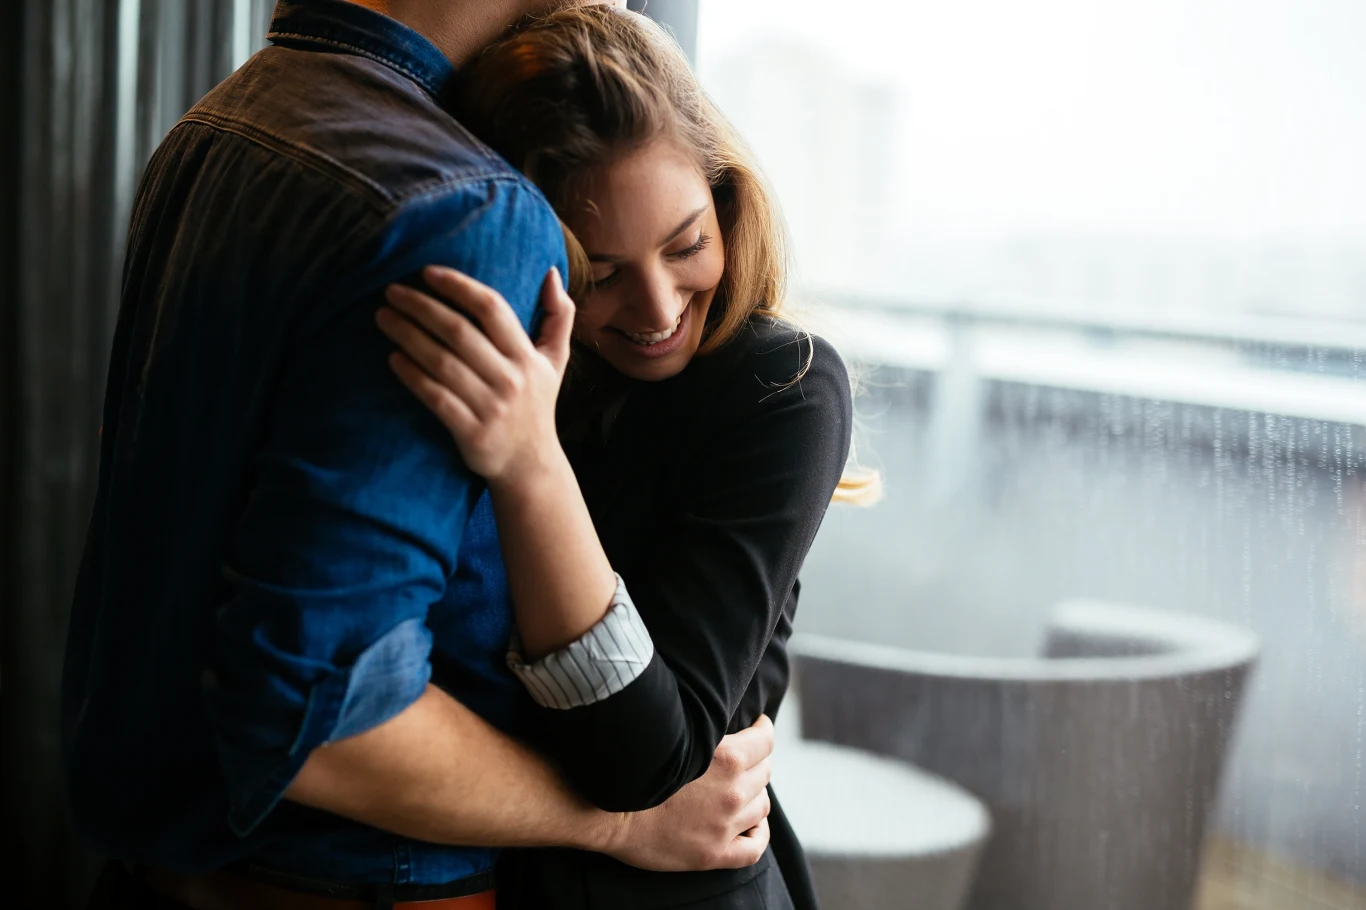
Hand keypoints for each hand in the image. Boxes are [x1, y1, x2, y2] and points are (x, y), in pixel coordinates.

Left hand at [377, 265, 573, 483]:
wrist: (529, 464)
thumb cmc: (536, 403)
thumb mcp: (555, 360)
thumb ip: (559, 315)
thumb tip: (551, 272)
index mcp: (528, 356)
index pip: (492, 309)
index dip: (458, 286)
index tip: (427, 272)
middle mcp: (511, 379)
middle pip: (460, 332)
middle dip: (422, 306)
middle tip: (391, 291)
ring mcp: (491, 407)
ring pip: (442, 362)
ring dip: (408, 336)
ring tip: (383, 318)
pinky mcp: (471, 432)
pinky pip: (435, 397)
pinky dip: (412, 376)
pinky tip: (392, 359)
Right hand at [603, 716, 774, 871]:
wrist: (604, 809)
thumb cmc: (632, 765)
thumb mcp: (672, 734)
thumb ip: (701, 729)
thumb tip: (712, 717)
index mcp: (727, 758)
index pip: (765, 741)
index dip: (763, 731)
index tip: (759, 727)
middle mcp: (733, 791)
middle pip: (764, 772)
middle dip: (756, 763)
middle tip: (743, 761)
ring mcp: (725, 825)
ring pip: (762, 806)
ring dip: (755, 796)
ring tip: (742, 792)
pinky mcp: (714, 853)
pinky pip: (754, 848)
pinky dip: (759, 834)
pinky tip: (752, 826)